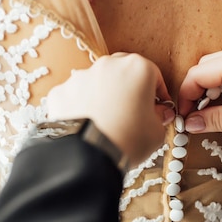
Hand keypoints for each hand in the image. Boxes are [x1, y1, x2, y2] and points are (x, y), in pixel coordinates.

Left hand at [47, 53, 173, 166]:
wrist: (89, 156)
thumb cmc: (129, 140)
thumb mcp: (157, 131)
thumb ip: (160, 116)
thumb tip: (159, 113)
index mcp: (138, 68)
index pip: (154, 76)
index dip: (158, 94)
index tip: (159, 108)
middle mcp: (108, 65)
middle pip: (124, 73)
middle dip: (130, 90)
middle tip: (133, 112)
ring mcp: (80, 76)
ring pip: (97, 83)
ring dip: (104, 97)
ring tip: (108, 122)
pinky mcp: (61, 91)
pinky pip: (75, 96)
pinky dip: (82, 107)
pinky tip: (88, 126)